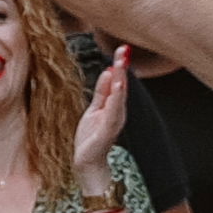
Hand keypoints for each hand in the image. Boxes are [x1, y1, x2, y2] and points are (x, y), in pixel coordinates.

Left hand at [70, 51, 132, 192]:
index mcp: (114, 107)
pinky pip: (112, 112)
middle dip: (122, 68)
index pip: (118, 82)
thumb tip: (108, 71)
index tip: (123, 48)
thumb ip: (102, 92)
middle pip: (121, 86)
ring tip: (121, 65)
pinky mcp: (107, 131)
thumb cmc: (91, 138)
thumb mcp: (94, 109)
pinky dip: (115, 99)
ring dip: (120, 80)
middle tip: (124, 50)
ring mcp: (113, 122)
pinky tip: (117, 86)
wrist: (87, 163)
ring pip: (119, 97)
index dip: (120, 65)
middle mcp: (117, 113)